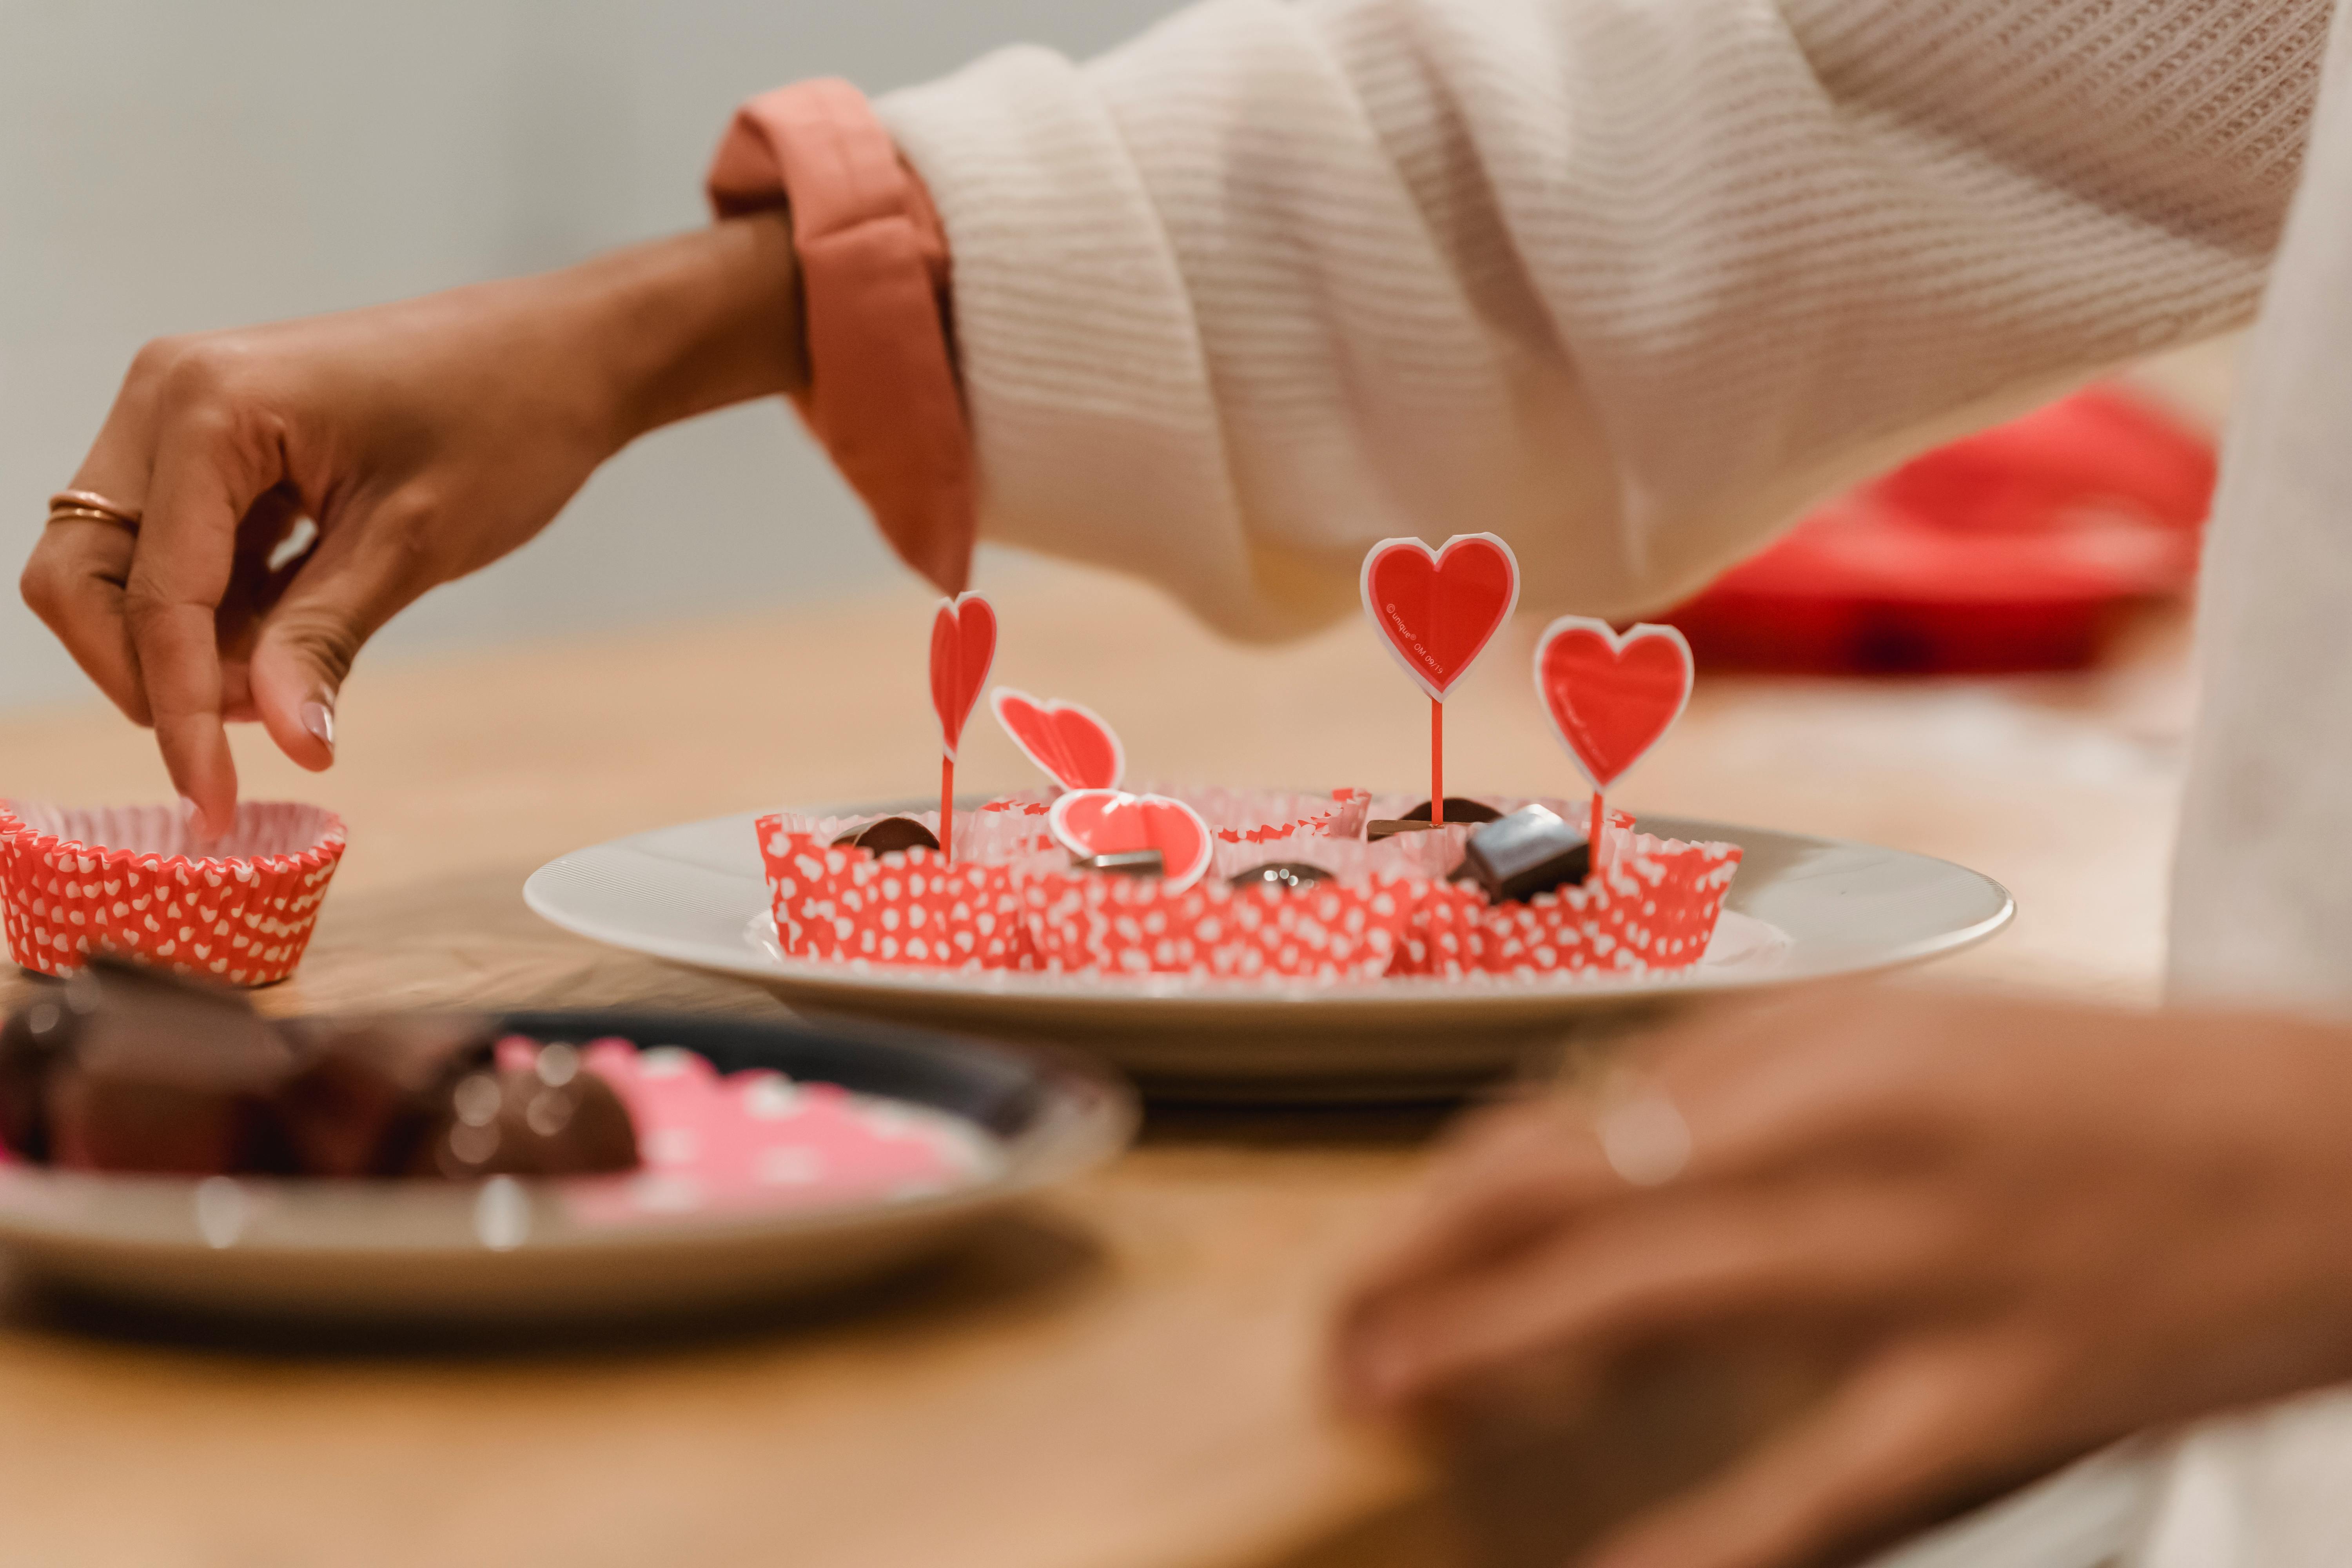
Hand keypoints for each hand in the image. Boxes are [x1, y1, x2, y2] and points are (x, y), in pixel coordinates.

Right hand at [21, 214, 803, 834]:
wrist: (560, 355)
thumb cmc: (504, 423)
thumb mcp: (413, 544)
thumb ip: (324, 641)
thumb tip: (287, 745)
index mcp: (205, 409)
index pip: (155, 596)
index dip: (178, 714)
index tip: (213, 809)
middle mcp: (166, 398)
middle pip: (87, 577)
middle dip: (152, 671)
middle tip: (261, 723)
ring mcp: (179, 415)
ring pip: (120, 569)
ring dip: (185, 647)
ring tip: (290, 678)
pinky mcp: (212, 443)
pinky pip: (173, 549)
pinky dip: (217, 612)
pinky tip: (288, 642)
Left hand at [1332, 985, 2351, 1567]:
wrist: (2335, 1150)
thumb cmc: (2107, 1087)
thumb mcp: (1912, 1030)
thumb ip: (1752, 1077)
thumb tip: (1599, 1141)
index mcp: (1823, 1039)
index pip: (1572, 1115)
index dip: (1452, 1191)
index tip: (1384, 1247)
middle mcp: (1845, 1133)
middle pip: (1575, 1198)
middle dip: (1429, 1273)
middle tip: (1342, 1342)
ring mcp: (1918, 1263)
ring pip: (1653, 1305)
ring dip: (1503, 1355)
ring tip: (1401, 1397)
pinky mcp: (1999, 1385)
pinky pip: (1819, 1479)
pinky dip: (1708, 1538)